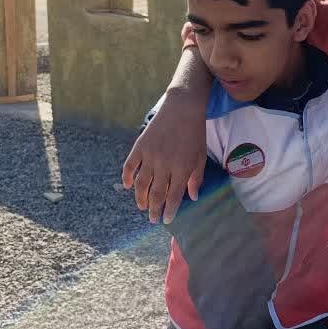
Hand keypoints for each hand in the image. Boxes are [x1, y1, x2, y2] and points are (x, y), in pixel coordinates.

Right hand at [121, 88, 206, 223]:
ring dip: (140, 198)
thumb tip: (193, 197)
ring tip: (142, 206)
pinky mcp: (140, 147)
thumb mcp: (200, 156)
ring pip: (141, 184)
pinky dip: (127, 178)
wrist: (182, 108)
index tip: (166, 220)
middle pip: (156, 194)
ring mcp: (150, 156)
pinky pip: (130, 166)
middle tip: (152, 219)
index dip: (169, 211)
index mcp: (182, 169)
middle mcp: (165, 166)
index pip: (174, 197)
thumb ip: (196, 178)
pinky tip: (128, 186)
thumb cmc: (195, 133)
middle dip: (154, 209)